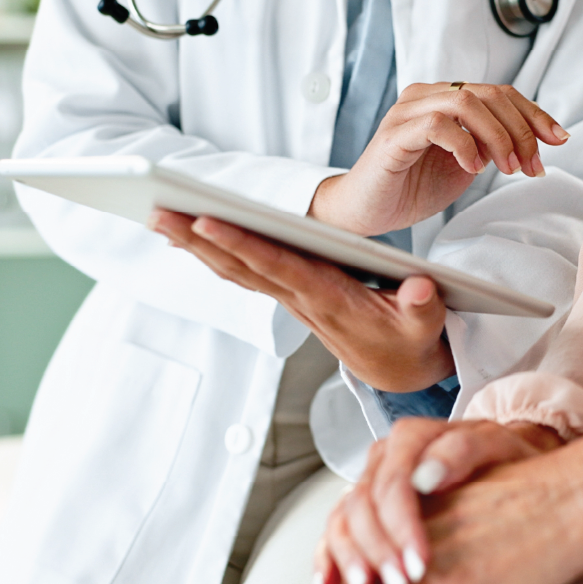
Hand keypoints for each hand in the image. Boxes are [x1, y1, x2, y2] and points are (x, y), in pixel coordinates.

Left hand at [152, 210, 453, 391]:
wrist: (399, 370)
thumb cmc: (411, 342)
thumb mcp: (425, 328)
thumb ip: (422, 308)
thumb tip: (420, 288)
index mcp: (329, 300)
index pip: (277, 267)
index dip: (242, 245)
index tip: (207, 221)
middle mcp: (301, 298)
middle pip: (241, 266)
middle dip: (199, 240)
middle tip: (157, 213)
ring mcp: (292, 297)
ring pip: (235, 269)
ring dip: (196, 245)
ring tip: (159, 217)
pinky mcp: (290, 294)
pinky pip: (244, 271)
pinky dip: (215, 252)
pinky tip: (189, 234)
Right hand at [310, 82, 569, 235]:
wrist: (366, 213)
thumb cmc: (410, 189)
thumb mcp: (465, 165)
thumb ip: (492, 147)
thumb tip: (533, 143)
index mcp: (444, 99)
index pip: (498, 93)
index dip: (533, 114)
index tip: (558, 139)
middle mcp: (425, 96)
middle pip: (488, 94)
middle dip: (521, 130)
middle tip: (532, 166)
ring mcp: (407, 112)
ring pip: (466, 102)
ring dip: (497, 136)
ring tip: (506, 168)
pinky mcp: (394, 135)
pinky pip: (437, 125)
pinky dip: (464, 145)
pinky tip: (473, 168)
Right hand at [312, 418, 563, 583]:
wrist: (505, 458)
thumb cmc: (503, 455)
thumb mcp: (496, 444)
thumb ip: (462, 451)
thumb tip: (426, 476)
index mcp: (410, 439)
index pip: (393, 484)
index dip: (401, 527)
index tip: (420, 564)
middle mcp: (383, 459)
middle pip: (363, 506)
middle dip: (378, 551)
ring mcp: (370, 482)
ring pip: (343, 519)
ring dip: (351, 559)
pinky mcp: (365, 507)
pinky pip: (336, 529)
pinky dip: (328, 557)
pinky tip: (328, 583)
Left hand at [342, 422, 582, 583]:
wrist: (577, 496)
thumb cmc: (543, 492)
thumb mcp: (476, 493)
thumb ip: (444, 515)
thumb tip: (435, 545)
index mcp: (414, 500)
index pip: (357, 537)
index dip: (349, 568)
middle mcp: (408, 529)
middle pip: (357, 575)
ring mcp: (423, 567)